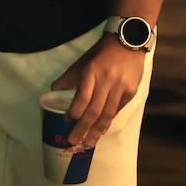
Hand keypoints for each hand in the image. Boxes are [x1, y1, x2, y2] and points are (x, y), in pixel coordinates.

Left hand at [49, 33, 146, 149]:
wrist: (129, 42)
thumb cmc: (101, 52)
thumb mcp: (83, 61)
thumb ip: (69, 78)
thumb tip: (53, 91)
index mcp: (92, 72)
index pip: (83, 98)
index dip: (74, 112)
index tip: (66, 121)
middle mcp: (107, 81)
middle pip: (95, 110)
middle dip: (83, 128)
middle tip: (73, 142)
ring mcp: (121, 87)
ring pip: (108, 114)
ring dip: (97, 131)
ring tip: (88, 144)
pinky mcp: (131, 92)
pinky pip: (117, 110)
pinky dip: (108, 121)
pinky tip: (101, 131)